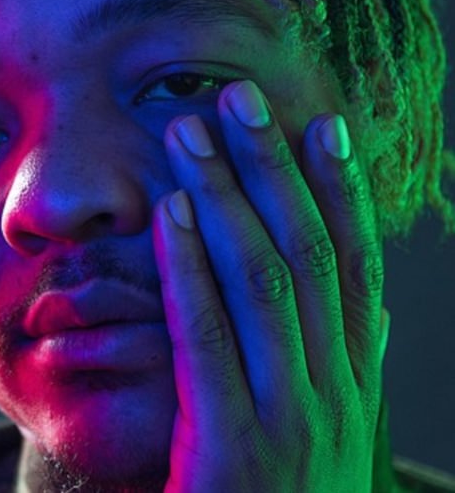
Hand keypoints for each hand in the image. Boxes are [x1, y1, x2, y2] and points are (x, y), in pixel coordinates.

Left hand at [152, 79, 385, 492]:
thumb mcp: (330, 435)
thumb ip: (347, 370)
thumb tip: (376, 309)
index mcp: (355, 381)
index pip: (354, 264)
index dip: (340, 190)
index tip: (323, 125)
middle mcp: (336, 390)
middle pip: (308, 251)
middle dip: (275, 168)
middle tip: (241, 98)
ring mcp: (292, 418)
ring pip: (263, 278)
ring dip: (226, 195)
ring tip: (191, 131)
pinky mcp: (236, 449)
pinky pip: (211, 334)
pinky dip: (192, 266)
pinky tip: (171, 211)